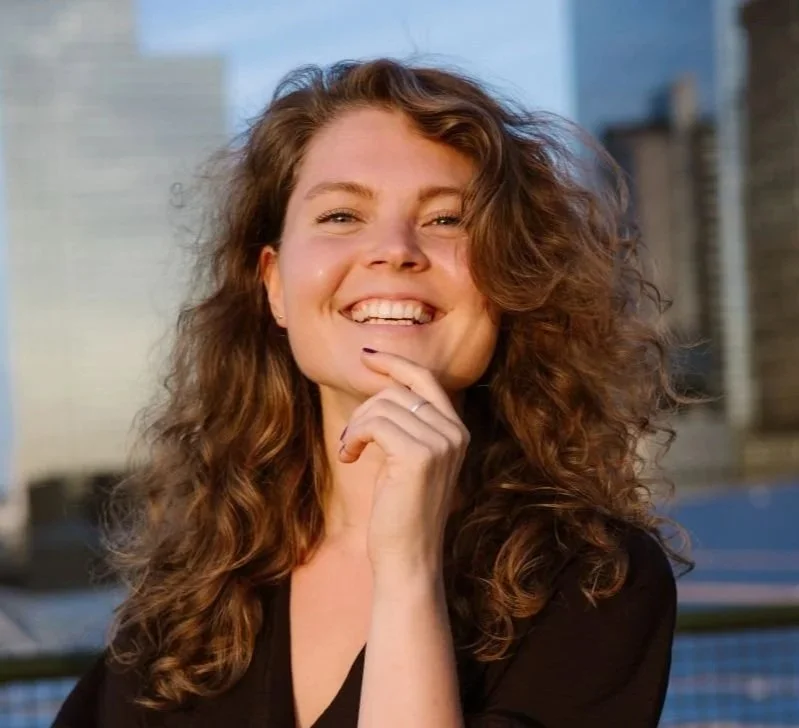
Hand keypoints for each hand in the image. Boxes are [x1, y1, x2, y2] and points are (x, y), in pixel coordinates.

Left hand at [339, 349, 469, 580]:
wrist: (408, 557)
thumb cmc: (402, 511)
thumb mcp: (409, 460)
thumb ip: (407, 424)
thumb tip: (382, 386)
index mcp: (457, 431)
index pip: (425, 379)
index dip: (395, 363)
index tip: (366, 356)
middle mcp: (455, 433)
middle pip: (398, 391)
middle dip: (365, 409)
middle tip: (350, 438)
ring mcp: (441, 443)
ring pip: (383, 406)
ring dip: (356, 426)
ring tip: (350, 450)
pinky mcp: (420, 455)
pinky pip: (374, 424)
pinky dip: (354, 436)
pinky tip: (350, 457)